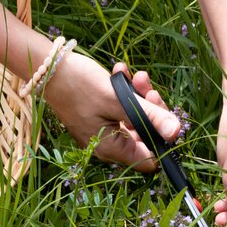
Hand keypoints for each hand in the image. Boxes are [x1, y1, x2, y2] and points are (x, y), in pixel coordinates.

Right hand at [43, 54, 180, 171]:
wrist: (48, 67)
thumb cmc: (79, 85)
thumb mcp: (119, 99)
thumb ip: (150, 115)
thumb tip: (177, 132)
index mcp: (111, 149)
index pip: (150, 159)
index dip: (162, 139)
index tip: (164, 114)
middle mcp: (107, 146)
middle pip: (144, 135)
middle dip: (150, 109)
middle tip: (146, 86)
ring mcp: (102, 132)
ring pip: (134, 119)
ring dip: (138, 96)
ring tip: (134, 75)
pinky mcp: (98, 118)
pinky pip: (121, 110)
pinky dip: (125, 93)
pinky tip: (120, 73)